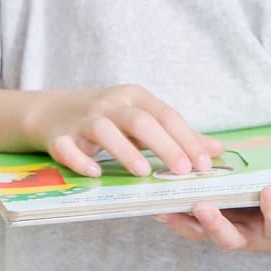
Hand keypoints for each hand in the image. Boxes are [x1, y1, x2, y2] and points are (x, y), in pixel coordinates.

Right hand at [23, 83, 223, 177]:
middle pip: (141, 121)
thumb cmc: (109, 118)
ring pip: (105, 130)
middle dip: (165, 145)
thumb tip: (217, 151)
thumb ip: (179, 135)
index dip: (187, 139)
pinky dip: (81, 160)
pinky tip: (96, 174)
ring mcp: (83, 119)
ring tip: (144, 173)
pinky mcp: (59, 137)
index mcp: (135, 97)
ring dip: (125, 151)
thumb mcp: (144, 119)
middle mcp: (111, 104)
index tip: (204, 164)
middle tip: (183, 171)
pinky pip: (67, 148)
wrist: (53, 111)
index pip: (167, 115)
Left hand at [154, 185, 270, 253]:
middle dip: (215, 224)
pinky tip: (156, 207)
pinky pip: (190, 228)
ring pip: (204, 236)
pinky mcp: (211, 230)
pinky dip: (173, 219)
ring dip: (185, 223)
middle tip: (203, 206)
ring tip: (167, 209)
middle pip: (230, 239)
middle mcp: (250, 239)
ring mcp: (229, 235)